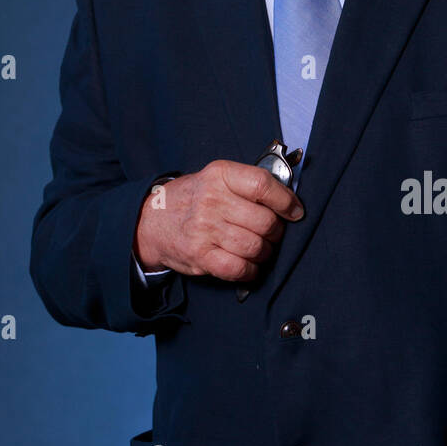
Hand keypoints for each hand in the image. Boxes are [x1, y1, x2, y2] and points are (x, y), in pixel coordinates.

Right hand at [133, 159, 304, 282]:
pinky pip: (240, 268)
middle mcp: (212, 200)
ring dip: (265, 252)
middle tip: (271, 233)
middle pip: (265, 221)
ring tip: (259, 248)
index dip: (286, 201)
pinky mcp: (200, 256)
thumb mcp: (216, 178)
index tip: (295, 211)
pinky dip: (251, 270)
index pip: (263, 185)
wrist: (151, 220)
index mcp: (220, 175)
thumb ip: (248, 184)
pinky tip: (248, 264)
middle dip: (276, 232)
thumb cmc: (193, 199)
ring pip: (256, 247)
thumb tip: (290, 200)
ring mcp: (205, 229)